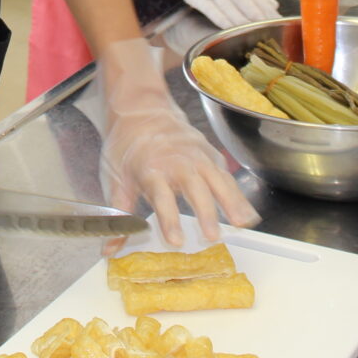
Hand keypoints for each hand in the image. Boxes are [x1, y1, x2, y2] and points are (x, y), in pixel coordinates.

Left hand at [97, 38, 256, 248]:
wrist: (139, 107)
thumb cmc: (126, 146)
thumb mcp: (115, 178)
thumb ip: (119, 215)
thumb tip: (109, 250)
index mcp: (150, 169)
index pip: (161, 197)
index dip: (169, 219)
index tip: (176, 240)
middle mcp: (176, 161)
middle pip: (195, 188)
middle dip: (206, 212)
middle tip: (213, 237)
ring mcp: (197, 155)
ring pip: (218, 179)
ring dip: (232, 202)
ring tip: (242, 224)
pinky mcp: (210, 154)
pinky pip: (227, 175)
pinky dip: (239, 194)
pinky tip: (248, 214)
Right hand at [162, 0, 278, 28]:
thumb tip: (273, 5)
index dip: (268, 11)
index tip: (278, 22)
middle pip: (247, 5)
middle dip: (260, 20)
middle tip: (270, 31)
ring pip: (233, 12)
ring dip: (245, 25)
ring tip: (255, 35)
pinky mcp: (201, 0)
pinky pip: (216, 15)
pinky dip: (226, 25)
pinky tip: (234, 32)